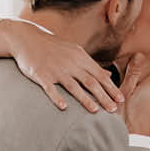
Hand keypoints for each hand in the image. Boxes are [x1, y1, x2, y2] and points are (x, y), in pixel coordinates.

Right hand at [6, 25, 120, 114]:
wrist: (28, 39)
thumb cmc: (53, 47)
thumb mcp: (75, 52)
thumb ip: (91, 64)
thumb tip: (108, 74)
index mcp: (80, 57)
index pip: (100, 75)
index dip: (111, 87)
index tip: (121, 99)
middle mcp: (71, 63)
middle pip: (90, 82)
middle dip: (104, 96)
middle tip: (114, 109)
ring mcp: (56, 69)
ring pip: (74, 86)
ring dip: (85, 99)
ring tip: (95, 111)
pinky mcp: (41, 75)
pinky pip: (50, 88)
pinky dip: (57, 98)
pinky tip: (64, 107)